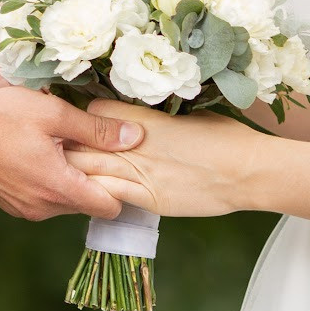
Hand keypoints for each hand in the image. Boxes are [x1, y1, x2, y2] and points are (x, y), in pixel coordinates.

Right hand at [0, 86, 139, 221]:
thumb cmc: (0, 116)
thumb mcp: (53, 113)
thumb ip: (96, 130)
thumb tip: (136, 138)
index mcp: (57, 188)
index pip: (109, 207)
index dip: (121, 185)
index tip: (120, 161)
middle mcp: (43, 208)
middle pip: (89, 204)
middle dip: (95, 179)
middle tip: (88, 145)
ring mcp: (25, 210)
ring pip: (66, 202)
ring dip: (71, 179)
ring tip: (60, 145)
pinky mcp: (12, 206)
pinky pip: (45, 200)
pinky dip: (50, 182)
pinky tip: (40, 154)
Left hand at [64, 100, 273, 217]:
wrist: (247, 171)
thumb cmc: (225, 138)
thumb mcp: (187, 115)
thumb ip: (158, 117)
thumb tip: (142, 115)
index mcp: (146, 118)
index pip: (95, 111)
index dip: (86, 117)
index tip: (84, 123)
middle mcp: (136, 144)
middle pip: (82, 141)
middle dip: (70, 144)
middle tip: (62, 148)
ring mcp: (141, 174)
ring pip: (88, 169)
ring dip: (75, 170)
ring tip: (65, 173)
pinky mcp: (148, 199)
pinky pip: (108, 196)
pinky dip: (94, 195)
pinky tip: (88, 196)